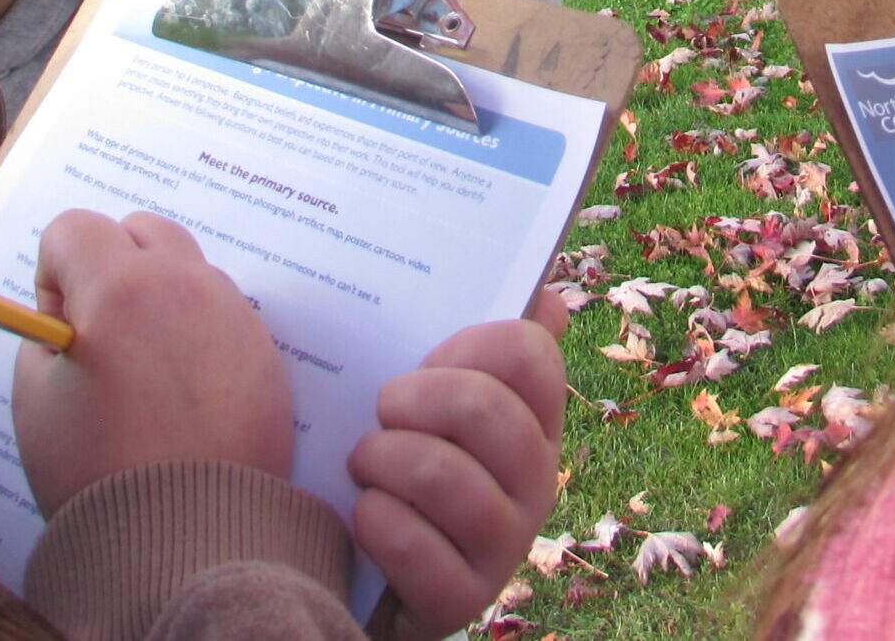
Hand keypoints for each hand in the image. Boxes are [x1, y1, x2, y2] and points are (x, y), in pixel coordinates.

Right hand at [11, 210, 295, 513]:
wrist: (186, 537)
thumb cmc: (99, 472)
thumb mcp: (35, 400)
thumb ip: (42, 336)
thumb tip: (63, 315)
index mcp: (120, 288)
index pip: (74, 228)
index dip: (53, 275)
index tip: (59, 330)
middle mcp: (184, 285)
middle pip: (139, 230)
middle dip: (110, 266)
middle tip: (100, 338)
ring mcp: (232, 314)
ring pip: (185, 270)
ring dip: (157, 298)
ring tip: (143, 374)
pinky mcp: (264, 350)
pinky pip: (220, 314)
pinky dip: (195, 333)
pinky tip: (181, 396)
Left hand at [348, 291, 566, 640]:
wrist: (350, 567)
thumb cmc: (393, 452)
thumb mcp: (428, 389)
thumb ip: (477, 342)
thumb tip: (544, 296)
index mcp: (533, 418)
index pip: (531, 354)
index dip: (468, 344)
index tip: (425, 356)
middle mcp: (534, 480)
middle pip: (482, 408)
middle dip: (410, 399)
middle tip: (380, 411)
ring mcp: (505, 544)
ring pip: (444, 476)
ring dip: (381, 460)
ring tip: (361, 464)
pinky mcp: (463, 598)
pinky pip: (416, 546)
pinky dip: (375, 523)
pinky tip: (363, 517)